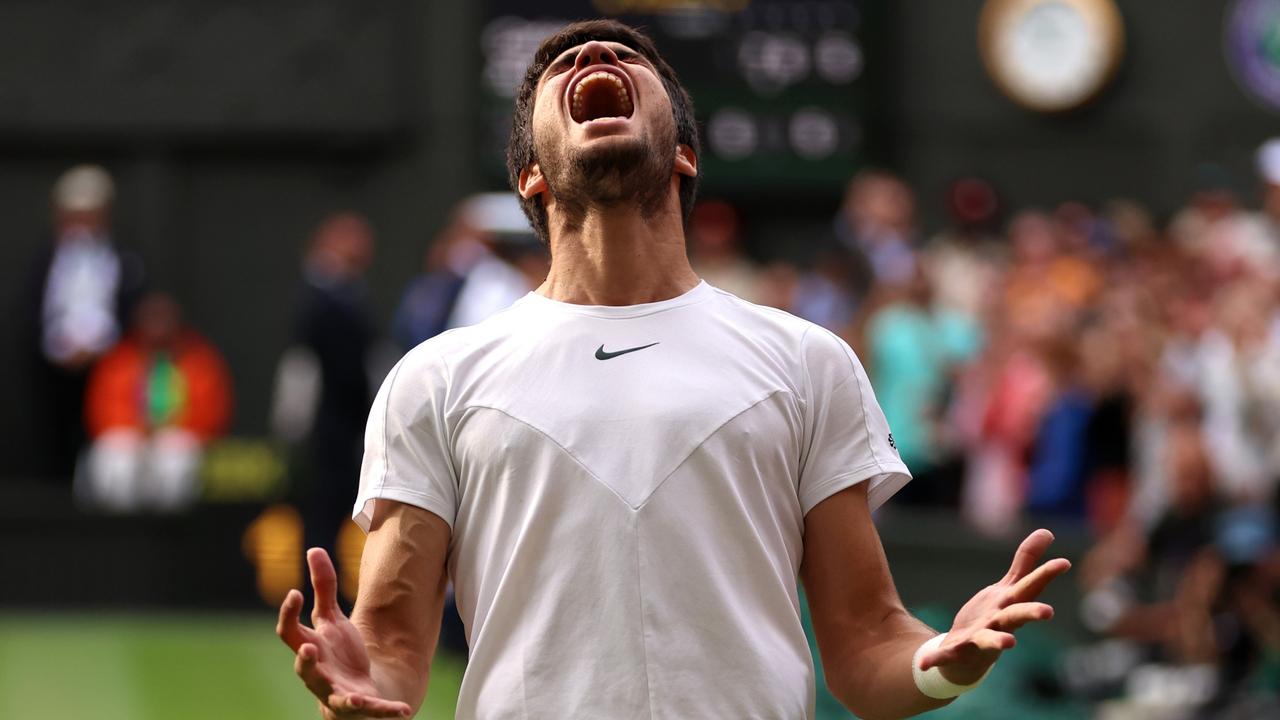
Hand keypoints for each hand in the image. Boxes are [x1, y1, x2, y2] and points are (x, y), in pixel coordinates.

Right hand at [277, 548, 412, 718]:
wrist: (354, 693)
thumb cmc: (337, 653)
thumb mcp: (332, 620)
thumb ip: (323, 588)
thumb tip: (313, 549)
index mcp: (310, 647)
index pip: (289, 631)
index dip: (288, 613)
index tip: (294, 591)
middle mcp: (316, 672)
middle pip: (304, 667)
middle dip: (304, 660)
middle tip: (308, 648)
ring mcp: (334, 693)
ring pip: (331, 696)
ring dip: (340, 697)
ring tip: (350, 699)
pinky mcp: (358, 707)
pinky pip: (371, 710)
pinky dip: (387, 712)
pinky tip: (404, 711)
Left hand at [917, 529, 1070, 684]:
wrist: (970, 654)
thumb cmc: (995, 616)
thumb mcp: (1009, 587)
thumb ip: (1026, 561)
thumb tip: (1047, 531)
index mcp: (1010, 604)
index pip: (1031, 587)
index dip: (1046, 573)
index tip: (1064, 562)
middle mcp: (1000, 623)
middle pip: (1017, 616)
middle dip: (1031, 613)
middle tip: (1048, 612)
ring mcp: (979, 638)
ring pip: (990, 640)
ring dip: (999, 641)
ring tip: (1009, 645)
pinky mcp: (957, 650)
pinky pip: (946, 655)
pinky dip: (935, 659)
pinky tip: (923, 663)